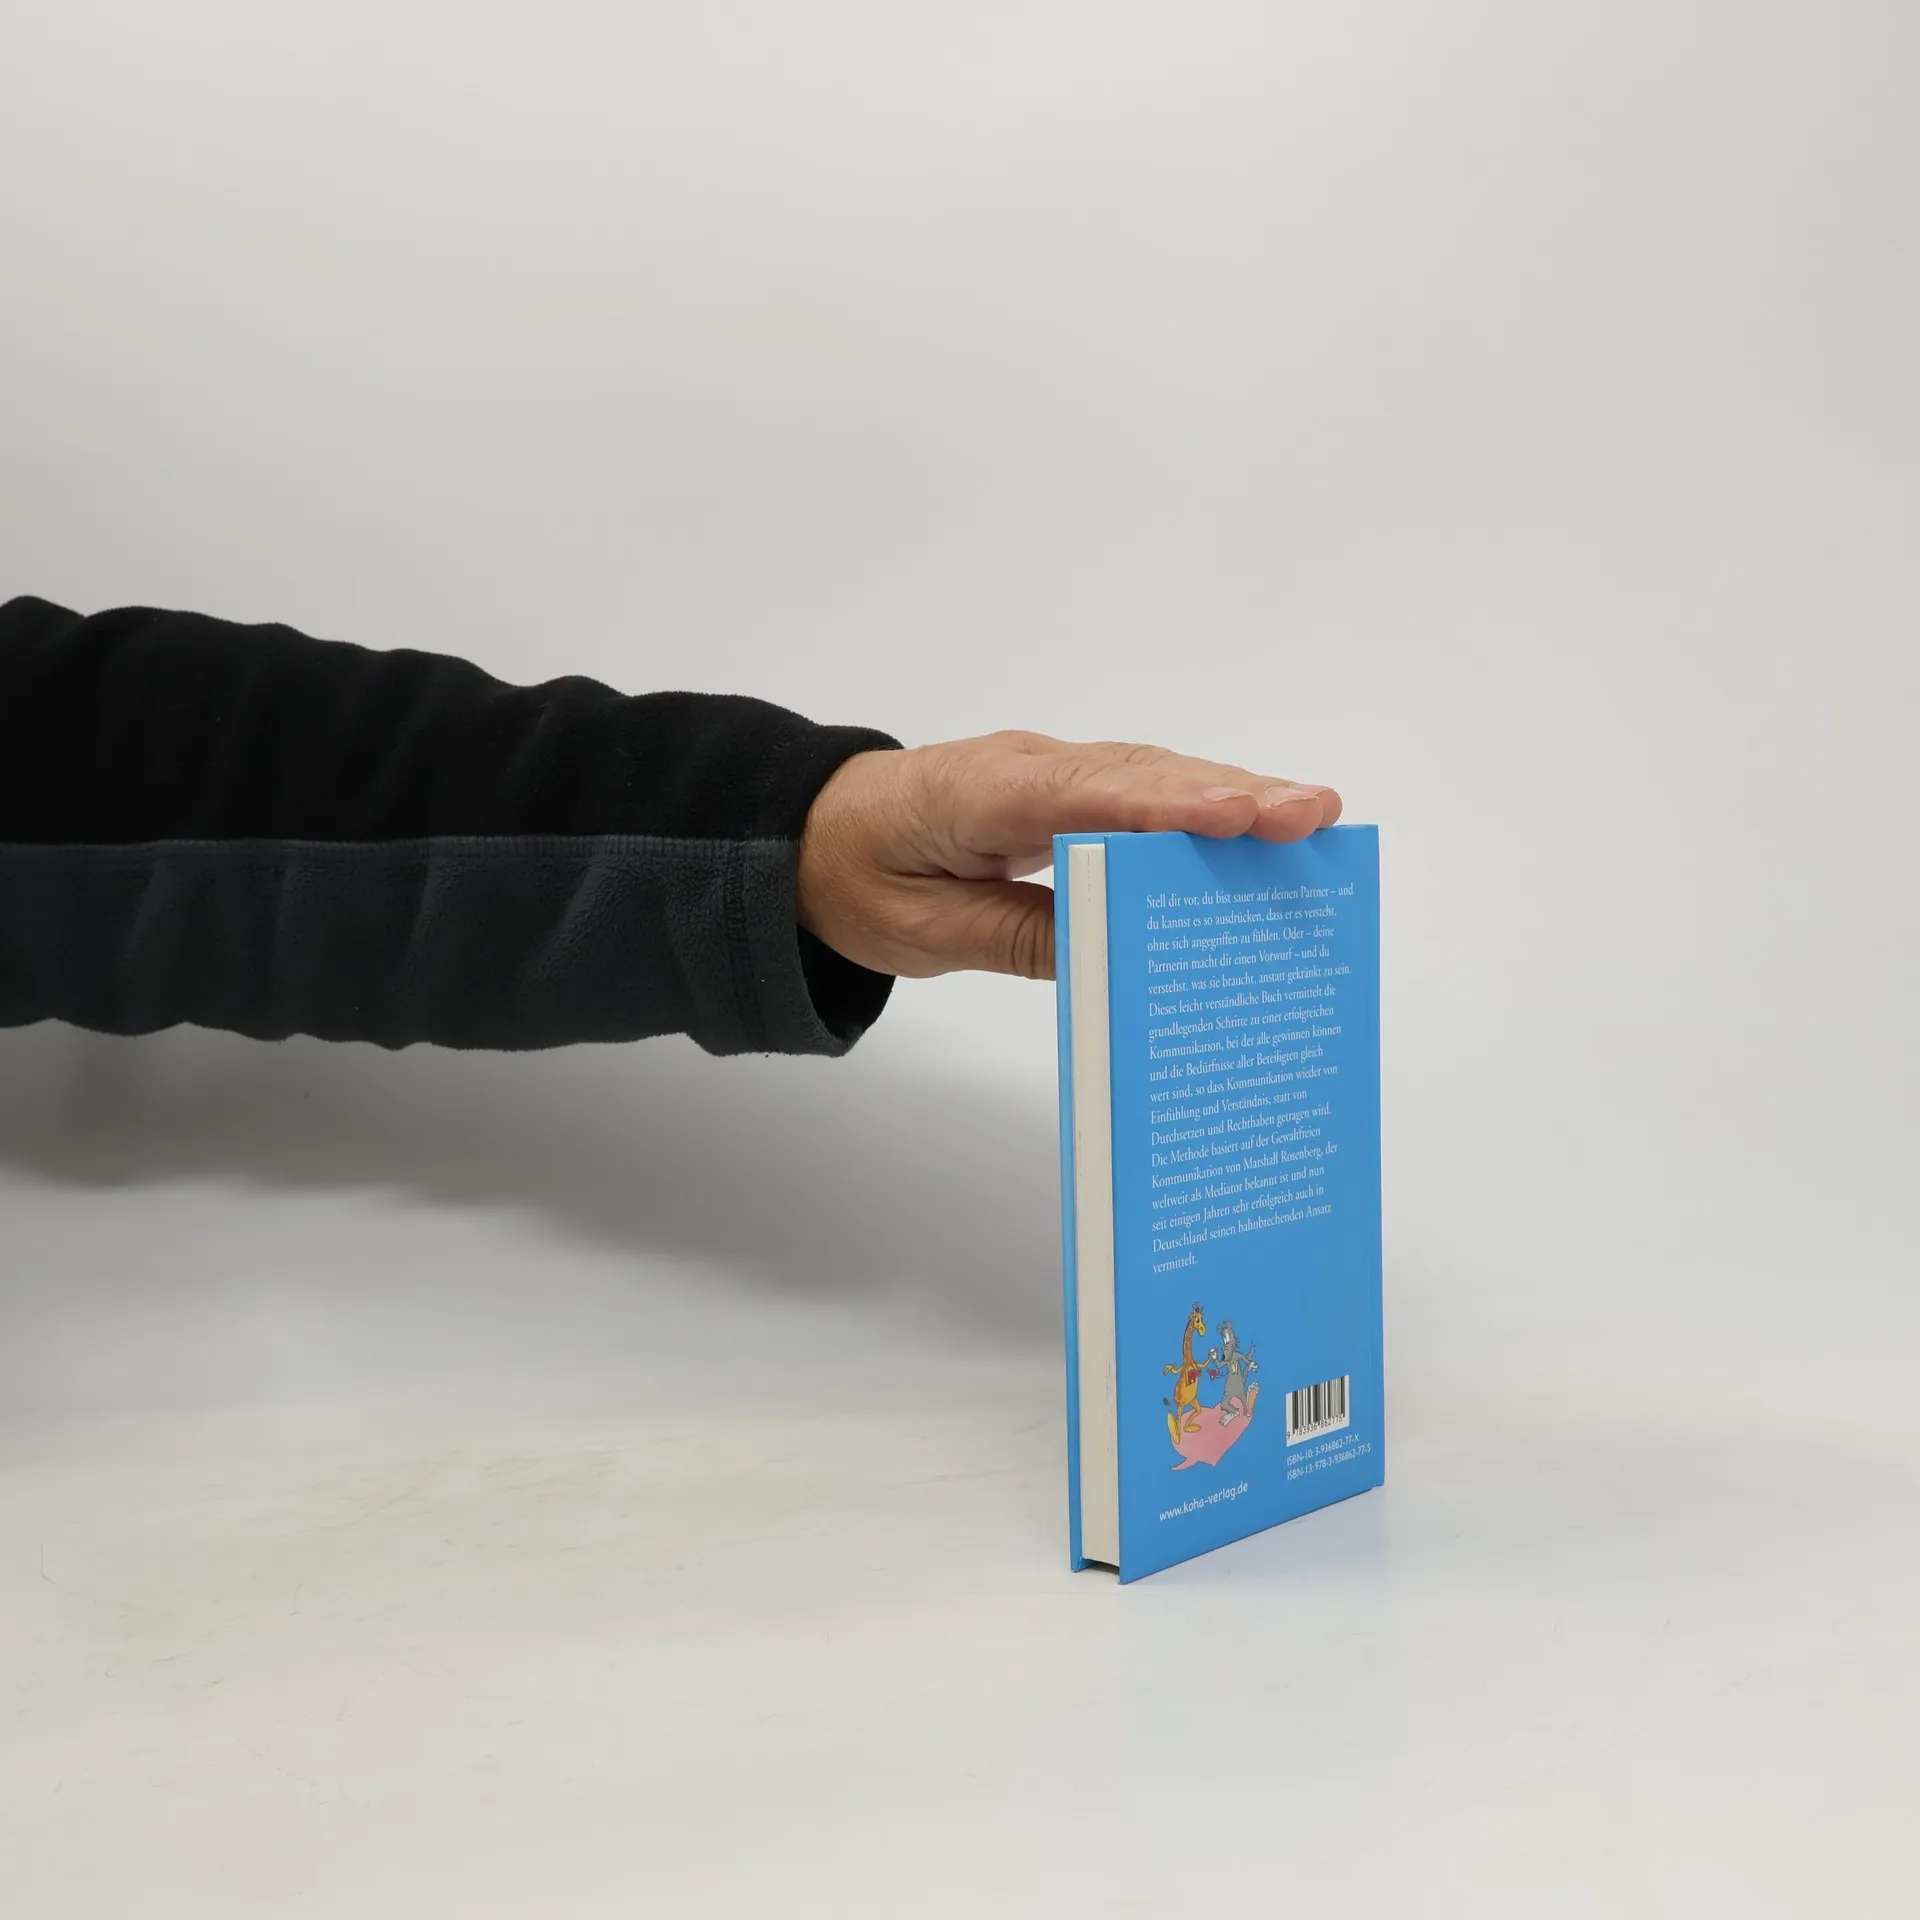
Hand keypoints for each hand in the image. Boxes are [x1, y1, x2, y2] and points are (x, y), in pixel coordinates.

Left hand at [797, 731, 1340, 980]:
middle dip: (1230, 793)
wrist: (810, 835)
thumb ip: (1017, 936)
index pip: (1087, 794)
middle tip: (1316, 815)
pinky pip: (1140, 794)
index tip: (1242, 814)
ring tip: (1312, 823)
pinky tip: (1253, 835)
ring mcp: (1050, 773)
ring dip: (1230, 796)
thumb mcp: (924, 931)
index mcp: (981, 795)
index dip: (1168, 805)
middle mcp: (1029, 768)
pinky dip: (1198, 810)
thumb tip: (1116, 953)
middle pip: (1141, 774)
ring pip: (1151, 776)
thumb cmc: (858, 877)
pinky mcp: (1064, 792)